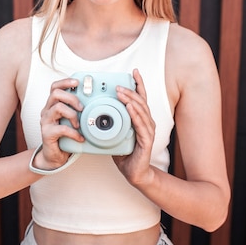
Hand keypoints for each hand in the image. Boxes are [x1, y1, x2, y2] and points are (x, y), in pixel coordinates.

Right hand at [35, 78, 84, 169]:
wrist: (54, 156)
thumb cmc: (65, 136)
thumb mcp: (71, 120)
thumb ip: (77, 111)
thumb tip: (95, 103)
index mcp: (52, 105)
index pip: (54, 87)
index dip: (65, 82)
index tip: (77, 82)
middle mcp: (47, 111)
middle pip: (55, 94)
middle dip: (72, 98)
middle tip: (82, 108)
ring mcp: (45, 122)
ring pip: (58, 108)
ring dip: (73, 114)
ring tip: (79, 124)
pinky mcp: (47, 133)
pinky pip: (61, 128)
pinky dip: (74, 132)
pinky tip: (80, 137)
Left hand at [113, 69, 155, 186]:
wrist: (134, 173)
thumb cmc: (126, 153)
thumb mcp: (116, 134)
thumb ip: (111, 122)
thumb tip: (97, 111)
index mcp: (140, 119)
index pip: (140, 98)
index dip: (138, 84)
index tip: (134, 72)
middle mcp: (147, 123)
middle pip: (141, 102)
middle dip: (130, 91)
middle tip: (120, 85)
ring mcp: (148, 131)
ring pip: (141, 112)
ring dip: (131, 101)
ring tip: (122, 93)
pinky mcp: (146, 141)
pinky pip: (141, 125)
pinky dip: (135, 116)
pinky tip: (130, 109)